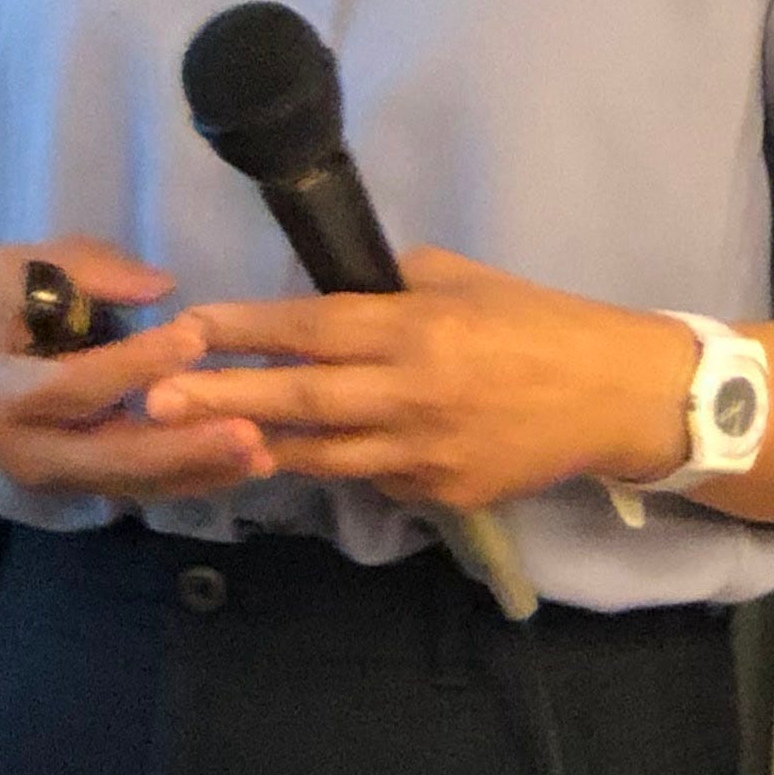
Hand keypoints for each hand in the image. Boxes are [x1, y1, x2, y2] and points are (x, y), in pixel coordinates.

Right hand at [0, 238, 269, 498]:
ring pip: (131, 484)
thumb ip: (83, 267)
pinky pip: (136, 490)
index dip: (134, 364)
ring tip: (262, 453)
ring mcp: (50, 480)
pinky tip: (243, 466)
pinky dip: (190, 481)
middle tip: (247, 430)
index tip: (193, 337)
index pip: (76, 385)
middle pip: (110, 457)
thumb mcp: (13, 271)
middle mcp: (24, 451)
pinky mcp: (73, 491)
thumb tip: (160, 287)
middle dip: (182, 447)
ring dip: (199, 472)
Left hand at [139, 250, 697, 511]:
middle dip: (221, 398)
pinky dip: (338, 465)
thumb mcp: (467, 280)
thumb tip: (330, 293)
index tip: (187, 326)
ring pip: (323, 456)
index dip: (245, 328)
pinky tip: (300, 457)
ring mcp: (426, 453)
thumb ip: (395, 288)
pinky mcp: (443, 495)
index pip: (312, 327)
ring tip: (195, 442)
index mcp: (418, 328)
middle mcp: (413, 393)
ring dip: (257, 447)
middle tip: (154, 398)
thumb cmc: (541, 322)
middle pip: (300, 401)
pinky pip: (374, 479)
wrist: (619, 396)